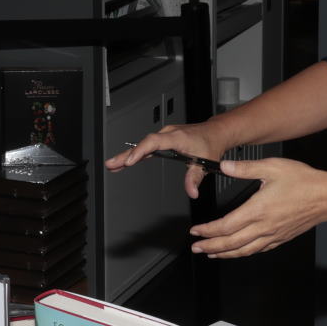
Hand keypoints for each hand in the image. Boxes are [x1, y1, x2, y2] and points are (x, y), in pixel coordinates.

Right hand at [105, 123, 232, 199]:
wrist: (215, 133)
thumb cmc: (210, 143)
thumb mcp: (206, 162)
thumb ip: (195, 178)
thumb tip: (192, 192)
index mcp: (176, 137)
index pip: (154, 142)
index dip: (140, 151)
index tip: (130, 161)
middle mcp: (168, 134)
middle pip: (143, 144)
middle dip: (126, 154)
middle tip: (111, 163)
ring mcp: (164, 136)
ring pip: (142, 145)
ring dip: (127, 154)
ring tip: (112, 165)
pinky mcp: (163, 140)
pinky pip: (146, 147)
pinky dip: (135, 154)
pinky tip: (124, 162)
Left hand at [188, 157, 326, 257]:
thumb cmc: (303, 181)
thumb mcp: (272, 167)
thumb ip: (245, 168)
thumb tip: (225, 166)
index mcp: (258, 209)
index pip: (226, 225)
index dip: (208, 230)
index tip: (196, 230)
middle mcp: (264, 226)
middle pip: (231, 243)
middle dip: (211, 246)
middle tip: (197, 247)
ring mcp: (273, 234)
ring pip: (244, 250)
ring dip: (225, 253)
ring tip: (212, 253)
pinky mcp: (281, 238)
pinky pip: (258, 250)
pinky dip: (244, 253)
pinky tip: (239, 252)